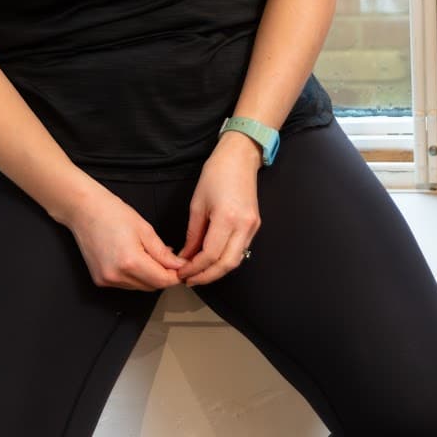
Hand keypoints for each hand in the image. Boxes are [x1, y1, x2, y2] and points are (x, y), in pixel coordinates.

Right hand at [62, 185, 184, 291]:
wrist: (84, 211)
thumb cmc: (112, 213)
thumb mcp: (145, 229)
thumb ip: (163, 252)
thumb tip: (178, 265)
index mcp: (130, 262)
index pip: (162, 280)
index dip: (176, 275)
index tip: (184, 268)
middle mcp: (117, 275)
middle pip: (151, 286)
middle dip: (164, 275)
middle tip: (170, 259)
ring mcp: (107, 280)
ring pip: (139, 287)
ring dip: (150, 276)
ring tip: (151, 255)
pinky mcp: (101, 280)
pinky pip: (126, 284)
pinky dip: (136, 276)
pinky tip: (137, 260)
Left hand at [176, 131, 262, 285]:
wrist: (240, 157)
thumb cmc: (216, 174)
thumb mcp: (197, 203)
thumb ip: (193, 234)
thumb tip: (185, 256)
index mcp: (227, 218)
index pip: (211, 255)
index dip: (195, 268)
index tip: (181, 272)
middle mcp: (244, 226)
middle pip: (227, 264)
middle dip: (207, 276)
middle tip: (190, 280)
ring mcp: (252, 227)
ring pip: (236, 260)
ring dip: (217, 271)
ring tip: (199, 273)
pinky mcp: (255, 225)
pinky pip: (240, 250)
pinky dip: (225, 259)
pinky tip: (212, 260)